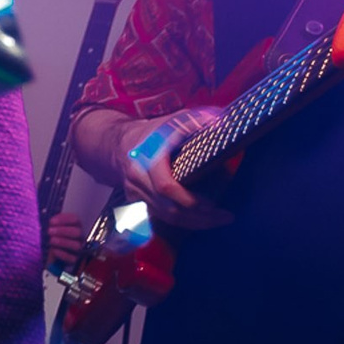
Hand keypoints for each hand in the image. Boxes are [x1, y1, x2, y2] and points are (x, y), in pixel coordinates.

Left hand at [44, 213, 85, 267]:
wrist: (50, 253)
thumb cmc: (52, 236)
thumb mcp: (52, 227)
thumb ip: (52, 223)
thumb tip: (50, 222)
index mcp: (75, 225)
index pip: (75, 219)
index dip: (63, 219)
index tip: (51, 222)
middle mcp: (79, 236)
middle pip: (77, 232)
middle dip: (62, 231)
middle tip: (49, 231)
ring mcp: (78, 248)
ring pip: (76, 245)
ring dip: (62, 242)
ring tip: (51, 240)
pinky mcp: (74, 259)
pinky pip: (72, 258)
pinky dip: (62, 254)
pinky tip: (54, 250)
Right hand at [113, 109, 232, 229]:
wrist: (118, 143)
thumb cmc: (151, 132)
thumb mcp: (173, 121)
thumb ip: (195, 121)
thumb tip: (220, 123)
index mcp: (147, 158)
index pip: (165, 186)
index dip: (189, 199)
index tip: (212, 203)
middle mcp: (139, 179)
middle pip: (168, 209)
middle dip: (199, 217)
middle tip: (225, 216)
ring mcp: (136, 193)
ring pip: (166, 217)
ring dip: (194, 222)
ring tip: (219, 219)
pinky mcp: (139, 202)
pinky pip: (162, 217)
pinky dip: (183, 220)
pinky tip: (202, 219)